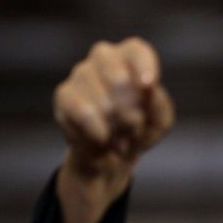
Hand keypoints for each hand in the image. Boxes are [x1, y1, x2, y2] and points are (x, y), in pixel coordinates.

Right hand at [53, 37, 174, 222]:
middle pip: (105, 56)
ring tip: (121, 138)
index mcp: (129, 68)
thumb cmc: (137, 142)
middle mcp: (99, 69)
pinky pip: (69, 104)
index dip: (141, 61)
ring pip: (83, 80)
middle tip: (134, 123)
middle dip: (122, 90)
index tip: (149, 86)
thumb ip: (160, 110)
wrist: (107, 174)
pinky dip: (89, 124)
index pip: (135, 47)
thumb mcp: (158, 129)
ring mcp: (77, 86)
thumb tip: (151, 95)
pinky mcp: (62, 108)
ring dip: (107, 111)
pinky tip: (103, 143)